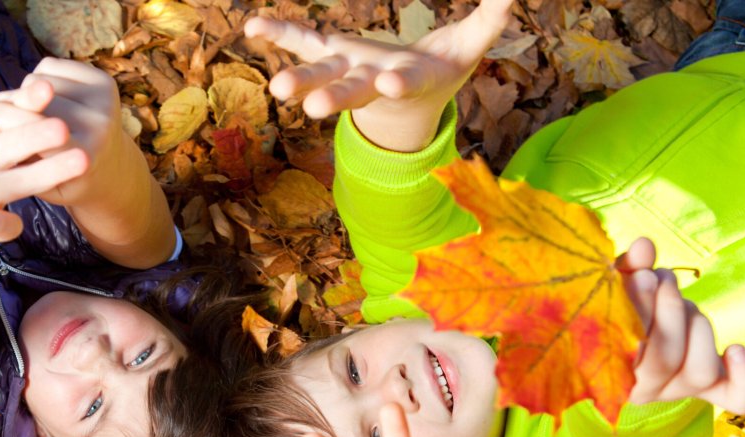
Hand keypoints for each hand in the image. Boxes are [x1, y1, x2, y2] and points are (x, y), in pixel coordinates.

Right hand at [0, 59, 176, 266]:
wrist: (111, 170)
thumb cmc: (65, 181)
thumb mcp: (39, 183)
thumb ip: (16, 156)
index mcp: (82, 156)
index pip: (33, 129)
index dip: (3, 117)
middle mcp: (100, 125)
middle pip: (38, 100)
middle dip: (11, 102)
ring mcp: (106, 100)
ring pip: (43, 79)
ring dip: (26, 92)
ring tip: (26, 111)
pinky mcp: (106, 81)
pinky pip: (53, 67)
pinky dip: (40, 78)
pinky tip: (45, 100)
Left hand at [244, 0, 511, 151]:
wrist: (406, 102)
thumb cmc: (441, 70)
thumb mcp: (470, 47)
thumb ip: (491, 19)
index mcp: (409, 82)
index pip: (405, 85)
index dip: (398, 86)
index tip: (391, 85)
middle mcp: (372, 81)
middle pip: (351, 92)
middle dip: (334, 98)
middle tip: (314, 109)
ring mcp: (345, 71)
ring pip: (319, 76)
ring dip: (297, 81)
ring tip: (274, 89)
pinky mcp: (328, 55)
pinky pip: (301, 44)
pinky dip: (278, 36)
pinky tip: (253, 26)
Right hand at [620, 238, 744, 413]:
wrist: (633, 334)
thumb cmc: (618, 306)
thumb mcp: (615, 287)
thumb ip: (628, 269)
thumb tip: (645, 247)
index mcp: (613, 373)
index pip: (630, 355)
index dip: (640, 311)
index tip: (643, 275)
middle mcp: (646, 391)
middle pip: (667, 359)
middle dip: (670, 309)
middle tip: (662, 277)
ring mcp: (680, 390)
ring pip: (701, 371)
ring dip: (696, 325)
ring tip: (680, 298)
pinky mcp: (710, 389)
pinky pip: (737, 398)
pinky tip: (736, 349)